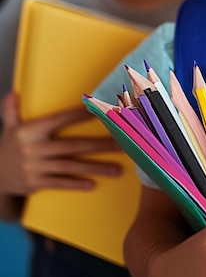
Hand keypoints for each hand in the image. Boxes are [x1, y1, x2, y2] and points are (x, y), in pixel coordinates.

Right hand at [0, 91, 121, 195]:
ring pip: (71, 166)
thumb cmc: (8, 148)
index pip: (60, 119)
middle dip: (100, 144)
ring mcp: (35, 168)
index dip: (80, 115)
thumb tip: (14, 93)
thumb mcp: (9, 128)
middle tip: (123, 144)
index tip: (100, 112)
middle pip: (73, 145)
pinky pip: (59, 183)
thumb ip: (13, 111)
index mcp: (30, 131)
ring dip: (96, 167)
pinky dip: (76, 183)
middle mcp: (33, 149)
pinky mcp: (35, 184)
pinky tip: (93, 184)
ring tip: (117, 169)